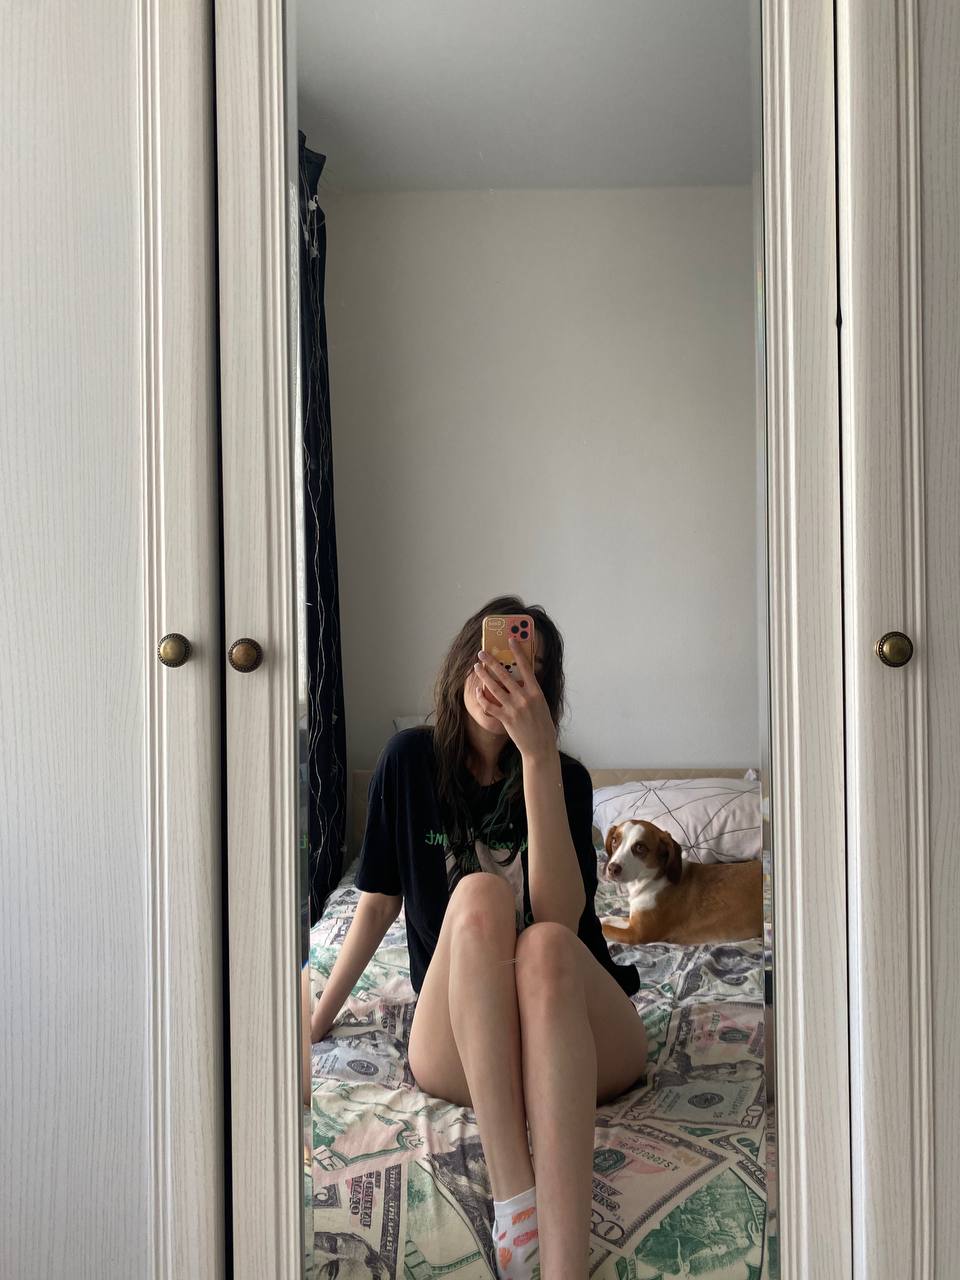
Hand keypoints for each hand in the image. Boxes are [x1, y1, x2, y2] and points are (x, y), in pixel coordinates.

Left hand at [473, 637, 556, 761]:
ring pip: (494, 687)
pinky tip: (477, 691)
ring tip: (476, 667)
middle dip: (491, 662)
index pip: (526, 667)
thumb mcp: (541, 704)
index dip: (517, 652)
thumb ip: (531, 691)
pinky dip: (481, 697)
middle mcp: (525, 698)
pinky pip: (489, 705)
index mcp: (536, 692)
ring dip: (483, 675)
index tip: (510, 640)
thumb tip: (520, 678)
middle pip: (504, 675)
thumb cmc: (542, 725)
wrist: (540, 747)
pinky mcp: (506, 719)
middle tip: (482, 653)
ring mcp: (514, 708)